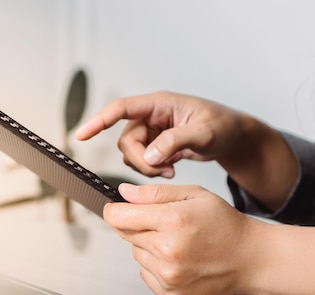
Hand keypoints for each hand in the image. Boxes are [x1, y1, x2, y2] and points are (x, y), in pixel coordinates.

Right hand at [76, 91, 297, 210]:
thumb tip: (150, 157)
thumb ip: (175, 142)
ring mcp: (152, 131)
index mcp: (159, 103)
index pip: (121, 108)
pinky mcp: (155, 144)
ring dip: (147, 168)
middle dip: (141, 161)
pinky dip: (152, 170)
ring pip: (132, 154)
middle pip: (126, 141)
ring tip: (171, 170)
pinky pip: (141, 160)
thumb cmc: (223, 126)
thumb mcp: (204, 133)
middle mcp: (151, 115)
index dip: (99, 121)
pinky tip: (171, 170)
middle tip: (164, 171)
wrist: (232, 137)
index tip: (82, 135)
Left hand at [104, 183, 259, 294]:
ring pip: (136, 253)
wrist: (251, 259)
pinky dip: (155, 265)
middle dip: (137, 225)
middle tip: (164, 224)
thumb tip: (123, 193)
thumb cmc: (225, 224)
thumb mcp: (193, 195)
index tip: (117, 208)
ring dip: (148, 246)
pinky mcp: (170, 293)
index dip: (114, 209)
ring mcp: (169, 276)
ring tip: (177, 242)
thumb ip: (154, 193)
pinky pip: (145, 273)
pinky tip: (179, 259)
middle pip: (125, 234)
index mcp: (172, 222)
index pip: (118, 216)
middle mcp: (168, 251)